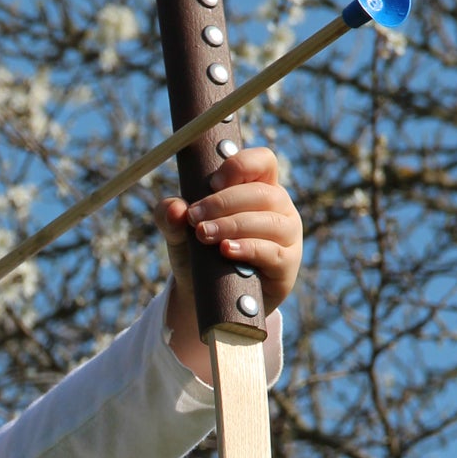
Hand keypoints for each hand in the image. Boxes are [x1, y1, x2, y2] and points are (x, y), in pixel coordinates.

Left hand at [155, 145, 303, 375]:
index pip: (263, 162)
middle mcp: (278, 208)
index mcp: (258, 187)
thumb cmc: (198, 252)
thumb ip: (169, 215)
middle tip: (194, 217)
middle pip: (262, 193)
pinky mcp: (286, 265)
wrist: (204, 295)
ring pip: (269, 222)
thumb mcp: (178, 230)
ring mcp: (287, 236)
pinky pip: (274, 253)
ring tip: (204, 235)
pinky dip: (249, 249)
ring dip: (233, 225)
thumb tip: (175, 209)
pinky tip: (227, 250)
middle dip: (224, 203)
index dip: (241, 165)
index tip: (212, 183)